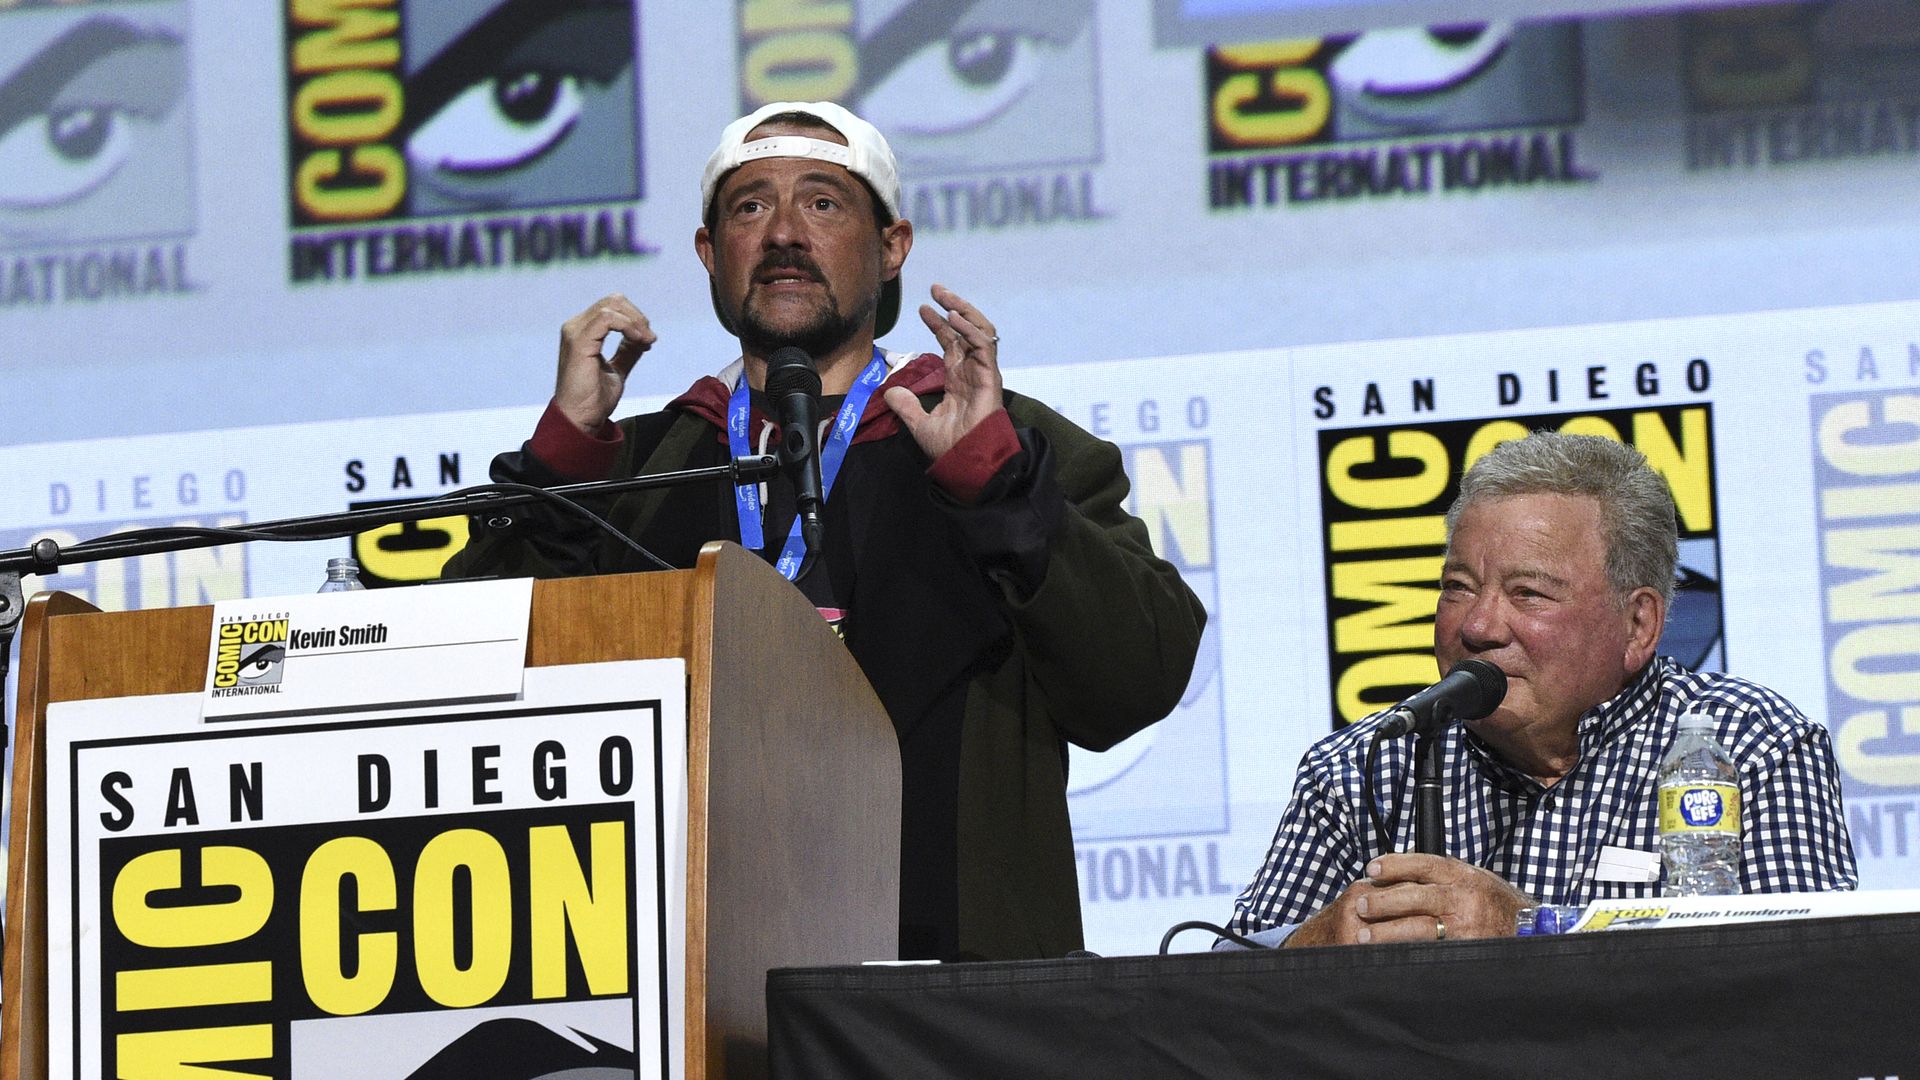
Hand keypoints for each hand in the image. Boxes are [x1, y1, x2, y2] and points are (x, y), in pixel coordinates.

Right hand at [555, 293, 654, 434]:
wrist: (581, 419)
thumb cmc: (594, 399)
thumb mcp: (617, 369)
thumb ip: (628, 351)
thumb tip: (644, 337)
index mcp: (582, 332)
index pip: (612, 308)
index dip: (635, 318)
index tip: (649, 340)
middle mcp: (575, 327)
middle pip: (613, 301)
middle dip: (638, 317)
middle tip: (650, 339)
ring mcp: (575, 333)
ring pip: (611, 306)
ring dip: (636, 321)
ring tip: (646, 341)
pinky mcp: (579, 342)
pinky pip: (607, 319)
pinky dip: (628, 326)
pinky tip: (639, 340)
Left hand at [883, 283, 1002, 459]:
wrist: (966, 461)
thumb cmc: (950, 448)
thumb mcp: (919, 423)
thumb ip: (907, 406)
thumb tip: (890, 391)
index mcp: (958, 378)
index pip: (950, 342)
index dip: (937, 324)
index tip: (922, 308)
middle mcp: (972, 371)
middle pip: (966, 330)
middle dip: (952, 307)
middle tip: (936, 289)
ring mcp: (982, 372)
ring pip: (979, 331)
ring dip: (963, 311)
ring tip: (945, 297)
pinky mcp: (989, 376)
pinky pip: (983, 346)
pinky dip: (970, 330)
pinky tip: (954, 318)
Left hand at [1286, 853, 1533, 946]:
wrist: (1532, 930)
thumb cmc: (1498, 902)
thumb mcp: (1475, 878)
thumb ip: (1444, 875)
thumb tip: (1401, 874)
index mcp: (1464, 876)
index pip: (1424, 864)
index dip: (1395, 865)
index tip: (1372, 868)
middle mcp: (1464, 899)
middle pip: (1415, 896)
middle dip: (1384, 901)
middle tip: (1360, 904)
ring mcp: (1465, 927)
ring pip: (1419, 928)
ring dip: (1388, 933)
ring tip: (1365, 936)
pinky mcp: (1465, 950)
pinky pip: (1431, 952)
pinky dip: (1408, 953)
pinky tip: (1389, 956)